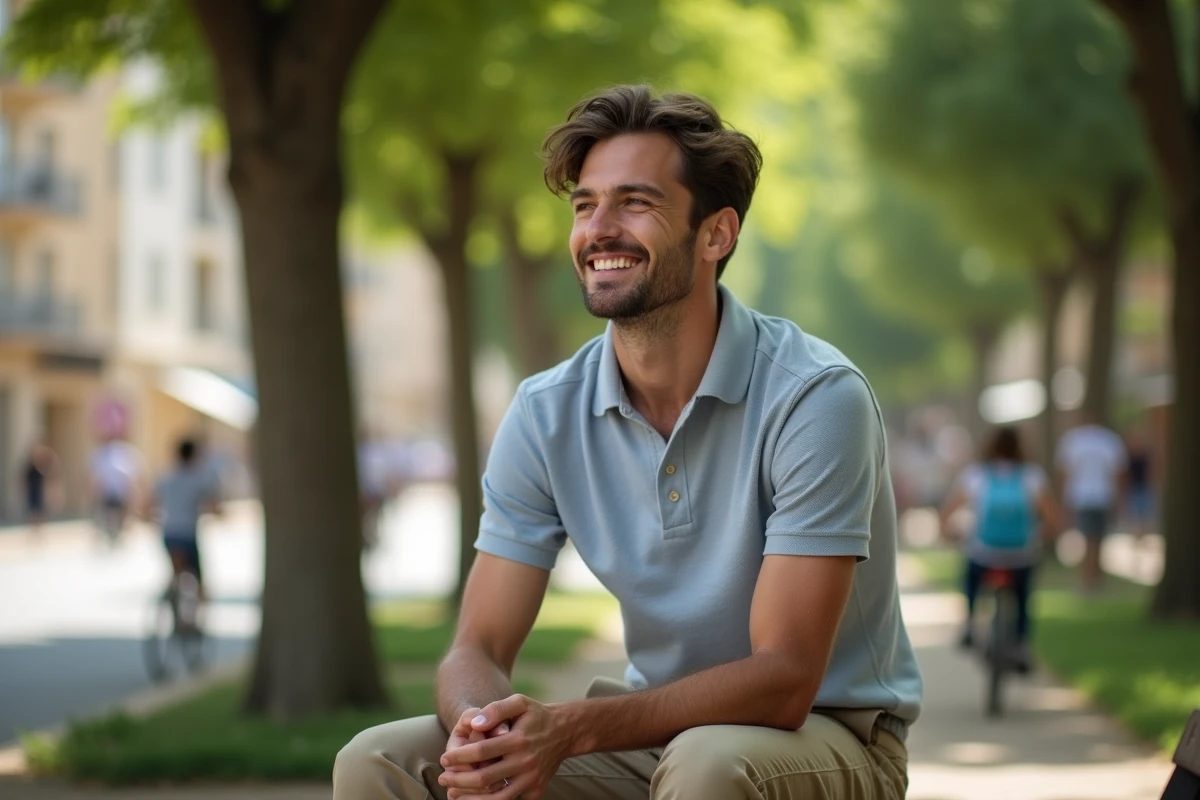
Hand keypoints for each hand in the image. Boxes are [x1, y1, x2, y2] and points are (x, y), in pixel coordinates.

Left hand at [439, 694, 570, 799]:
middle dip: (459, 780)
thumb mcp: (519, 702)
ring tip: (454, 795)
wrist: (567, 731)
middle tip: (443, 779)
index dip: (459, 756)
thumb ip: (495, 709)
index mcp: (518, 739)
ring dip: (472, 799)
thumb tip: (473, 724)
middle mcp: (525, 762)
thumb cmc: (537, 715)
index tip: (444, 759)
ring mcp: (532, 779)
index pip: (481, 751)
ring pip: (497, 797)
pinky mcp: (536, 790)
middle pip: (485, 778)